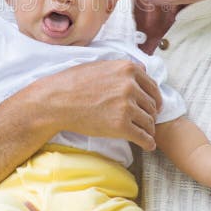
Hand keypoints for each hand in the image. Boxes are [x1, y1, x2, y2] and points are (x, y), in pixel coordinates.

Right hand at [28, 59, 161, 150]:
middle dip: (150, 113)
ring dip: (148, 129)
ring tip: (145, 133)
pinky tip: (147, 145)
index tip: (154, 105)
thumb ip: (122, 69)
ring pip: (149, 121)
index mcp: (127, 69)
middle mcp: (130, 86)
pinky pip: (143, 137)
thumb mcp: (100, 66)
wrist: (56, 101)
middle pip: (152, 104)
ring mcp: (127, 106)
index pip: (152, 86)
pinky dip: (148, 143)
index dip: (154, 97)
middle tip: (147, 121)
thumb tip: (142, 70)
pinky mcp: (121, 126)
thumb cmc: (73, 83)